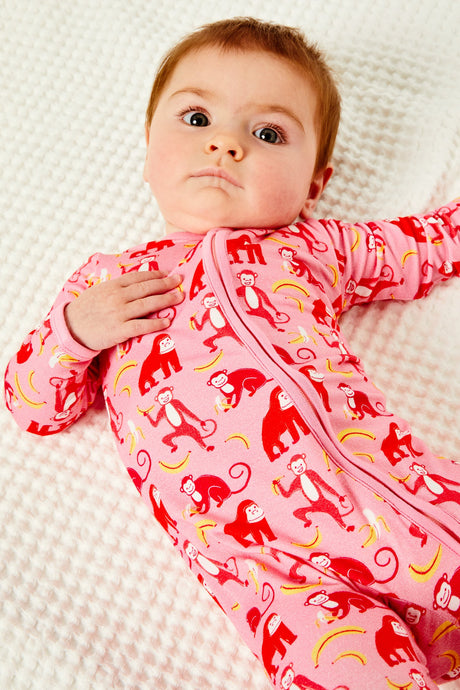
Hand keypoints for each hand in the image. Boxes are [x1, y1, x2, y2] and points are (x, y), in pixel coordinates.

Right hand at [64, 270, 183, 350]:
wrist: (70, 328)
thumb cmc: (85, 310)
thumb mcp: (99, 291)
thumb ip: (117, 287)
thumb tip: (136, 281)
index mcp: (112, 286)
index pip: (138, 277)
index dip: (155, 275)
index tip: (168, 274)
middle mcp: (117, 297)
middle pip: (146, 288)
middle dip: (166, 284)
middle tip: (180, 281)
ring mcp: (118, 313)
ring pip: (147, 304)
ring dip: (165, 300)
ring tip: (179, 297)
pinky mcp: (118, 330)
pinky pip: (141, 326)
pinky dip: (155, 323)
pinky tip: (167, 321)